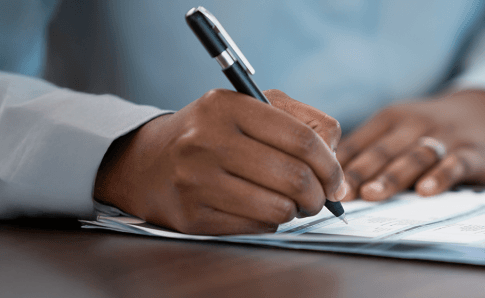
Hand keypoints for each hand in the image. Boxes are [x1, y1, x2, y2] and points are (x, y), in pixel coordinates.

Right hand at [94, 89, 346, 234]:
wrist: (148, 161)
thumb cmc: (213, 133)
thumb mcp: (251, 108)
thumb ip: (301, 121)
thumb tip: (336, 160)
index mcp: (227, 105)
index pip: (303, 139)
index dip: (331, 165)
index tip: (336, 179)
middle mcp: (207, 140)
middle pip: (295, 177)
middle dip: (319, 195)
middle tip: (319, 198)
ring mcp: (196, 180)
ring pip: (278, 208)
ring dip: (296, 212)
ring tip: (291, 204)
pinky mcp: (192, 215)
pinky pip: (256, 227)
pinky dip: (269, 222)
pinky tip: (259, 209)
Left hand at [336, 89, 484, 200]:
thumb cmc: (430, 128)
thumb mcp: (399, 129)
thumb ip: (370, 151)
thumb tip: (327, 179)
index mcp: (391, 119)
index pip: (360, 143)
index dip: (340, 164)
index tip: (319, 183)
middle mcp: (415, 124)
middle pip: (383, 150)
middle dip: (360, 172)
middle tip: (340, 194)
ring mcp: (445, 137)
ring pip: (415, 156)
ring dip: (393, 176)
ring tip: (374, 194)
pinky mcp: (473, 151)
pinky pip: (456, 163)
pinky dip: (441, 175)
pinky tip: (427, 191)